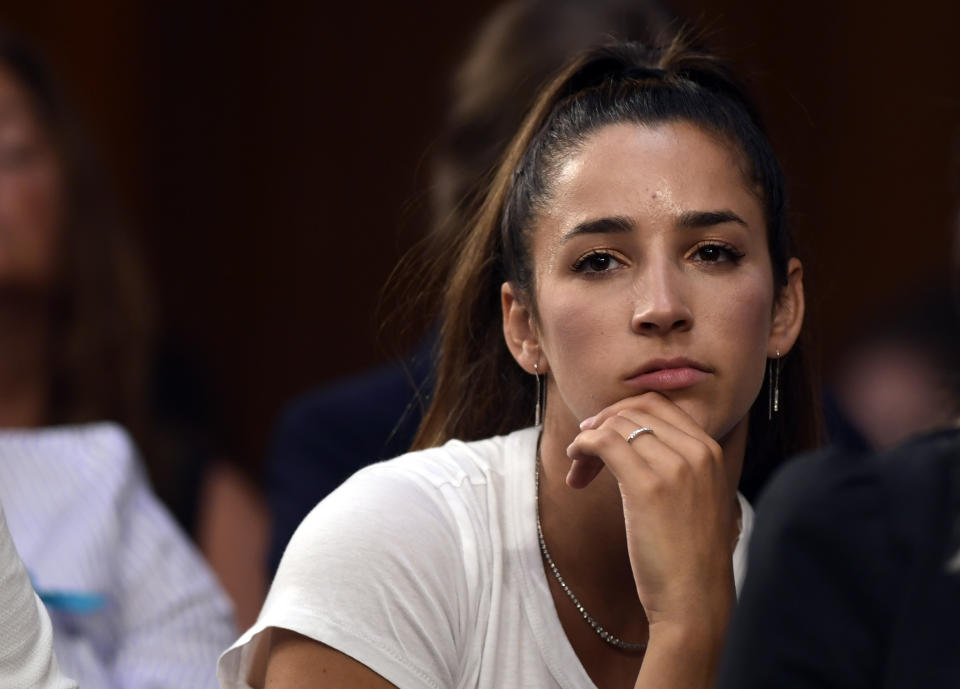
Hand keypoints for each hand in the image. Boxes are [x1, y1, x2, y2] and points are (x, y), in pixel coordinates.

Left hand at [566, 392, 736, 636]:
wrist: (696, 600)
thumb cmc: (689, 556)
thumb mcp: (697, 498)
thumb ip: (679, 465)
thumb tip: (635, 441)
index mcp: (711, 450)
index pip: (659, 404)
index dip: (623, 413)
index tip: (603, 433)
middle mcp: (698, 451)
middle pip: (636, 409)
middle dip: (603, 423)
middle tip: (584, 450)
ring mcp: (675, 466)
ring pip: (617, 424)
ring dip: (588, 439)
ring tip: (578, 468)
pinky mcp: (648, 486)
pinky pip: (605, 443)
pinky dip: (583, 446)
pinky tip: (576, 467)